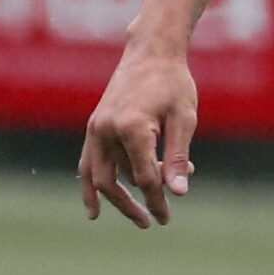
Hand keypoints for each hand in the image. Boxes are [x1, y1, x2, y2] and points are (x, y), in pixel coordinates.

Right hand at [79, 0, 205, 227]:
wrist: (151, 52)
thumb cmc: (173, 83)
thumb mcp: (185, 118)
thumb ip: (177, 157)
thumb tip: (178, 193)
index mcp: (132, 127)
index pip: (144, 177)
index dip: (157, 200)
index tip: (167, 217)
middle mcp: (106, 129)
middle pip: (112, 182)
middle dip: (131, 206)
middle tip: (151, 222)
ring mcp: (96, 128)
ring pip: (97, 174)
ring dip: (115, 197)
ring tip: (136, 215)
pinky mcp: (94, 126)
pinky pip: (88, 162)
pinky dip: (91, 184)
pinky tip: (95, 207)